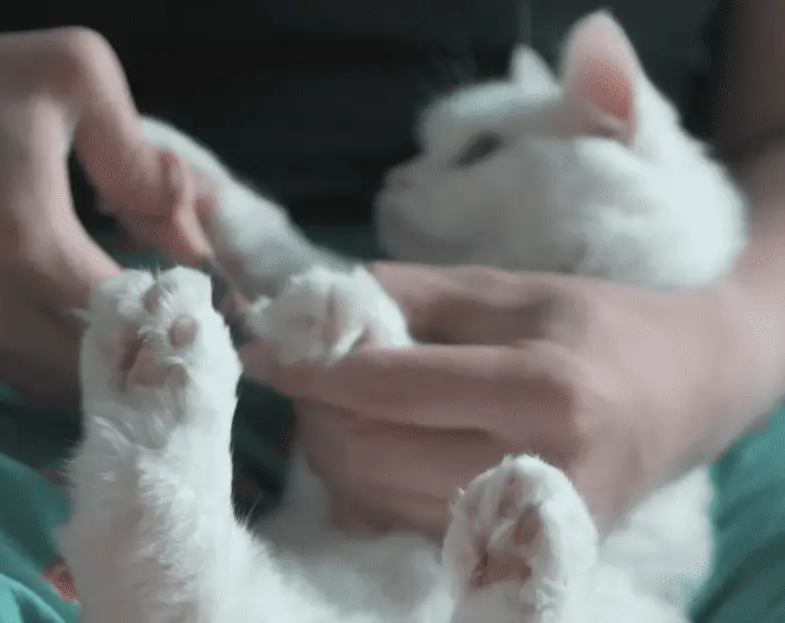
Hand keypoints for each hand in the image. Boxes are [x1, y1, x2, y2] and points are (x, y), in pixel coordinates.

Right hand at [0, 6, 211, 397]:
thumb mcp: (69, 77)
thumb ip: (140, 158)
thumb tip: (190, 239)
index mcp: (34, 247)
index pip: (130, 323)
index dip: (167, 318)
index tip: (187, 301)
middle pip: (93, 368)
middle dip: (134, 349)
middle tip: (157, 320)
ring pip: (47, 379)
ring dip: (87, 358)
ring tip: (111, 321)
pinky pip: (1, 368)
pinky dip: (36, 352)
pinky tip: (47, 313)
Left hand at [242, 262, 757, 536]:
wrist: (685, 392)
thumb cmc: (594, 326)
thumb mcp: (505, 288)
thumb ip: (404, 294)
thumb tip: (309, 307)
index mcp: (541, 390)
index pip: (387, 388)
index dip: (310, 368)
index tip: (264, 350)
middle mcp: (536, 467)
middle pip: (369, 453)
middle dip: (313, 412)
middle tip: (303, 375)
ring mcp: (528, 520)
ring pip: (374, 498)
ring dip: (331, 449)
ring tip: (339, 404)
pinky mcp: (516, 546)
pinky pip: (400, 525)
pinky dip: (362, 485)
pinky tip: (373, 444)